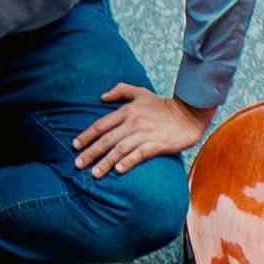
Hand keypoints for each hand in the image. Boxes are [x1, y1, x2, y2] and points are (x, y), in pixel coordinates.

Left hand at [72, 84, 212, 178]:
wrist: (188, 114)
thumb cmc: (162, 106)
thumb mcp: (141, 92)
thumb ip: (120, 90)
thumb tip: (101, 97)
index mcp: (127, 110)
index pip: (102, 125)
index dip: (87, 136)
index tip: (75, 146)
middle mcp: (134, 122)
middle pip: (107, 139)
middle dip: (91, 153)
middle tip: (78, 165)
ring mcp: (146, 133)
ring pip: (120, 149)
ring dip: (106, 162)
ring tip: (94, 173)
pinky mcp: (158, 144)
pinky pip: (140, 154)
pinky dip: (128, 162)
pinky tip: (118, 171)